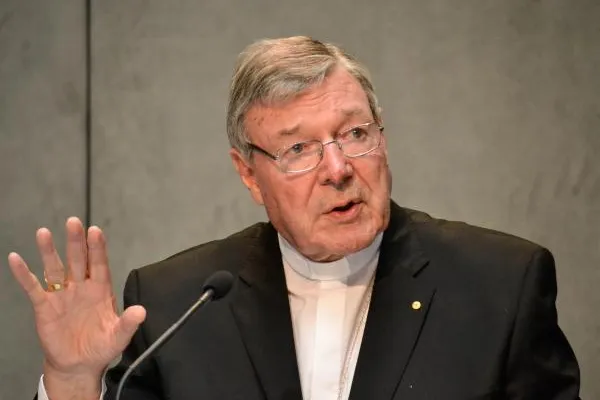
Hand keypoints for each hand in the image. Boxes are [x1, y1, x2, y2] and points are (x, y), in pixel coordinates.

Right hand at [8, 217, 145, 397]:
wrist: (79, 365)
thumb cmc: (101, 347)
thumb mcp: (119, 337)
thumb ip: (128, 323)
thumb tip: (141, 311)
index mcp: (101, 290)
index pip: (99, 264)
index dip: (97, 248)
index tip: (95, 231)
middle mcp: (81, 287)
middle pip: (78, 259)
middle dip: (76, 241)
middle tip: (73, 222)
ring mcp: (62, 294)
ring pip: (55, 268)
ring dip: (49, 251)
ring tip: (44, 233)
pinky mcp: (45, 306)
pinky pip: (33, 287)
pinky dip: (24, 274)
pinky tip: (16, 259)